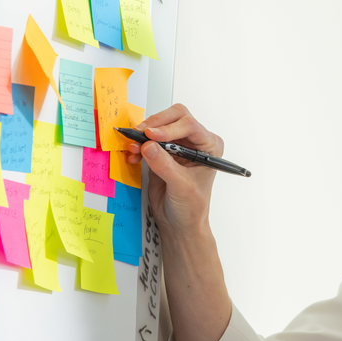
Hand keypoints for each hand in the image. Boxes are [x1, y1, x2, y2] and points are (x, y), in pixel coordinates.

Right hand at [127, 103, 224, 233]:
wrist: (180, 222)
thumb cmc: (191, 207)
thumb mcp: (181, 187)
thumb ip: (165, 165)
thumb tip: (148, 146)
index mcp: (209, 146)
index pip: (189, 125)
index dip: (169, 128)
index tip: (151, 136)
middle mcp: (194, 141)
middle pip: (174, 117)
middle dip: (155, 124)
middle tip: (140, 134)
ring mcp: (177, 145)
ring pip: (158, 126)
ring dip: (143, 135)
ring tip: (133, 148)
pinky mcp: (161, 152)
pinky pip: (147, 141)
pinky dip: (138, 145)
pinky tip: (133, 156)